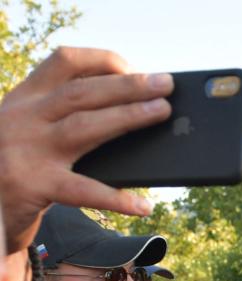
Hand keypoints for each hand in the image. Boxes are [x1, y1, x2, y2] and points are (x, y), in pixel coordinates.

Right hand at [0, 47, 173, 253]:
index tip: (131, 67)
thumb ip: (67, 117)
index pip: (63, 62)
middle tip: (166, 84)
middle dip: (128, 86)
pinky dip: (116, 198)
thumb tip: (133, 110)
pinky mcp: (33, 186)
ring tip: (162, 112)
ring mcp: (27, 150)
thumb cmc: (19, 165)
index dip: (100, 60)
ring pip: (84, 127)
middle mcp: (23, 117)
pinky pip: (82, 190)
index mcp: (25, 98)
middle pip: (82, 93)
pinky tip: (143, 205)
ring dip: (128, 117)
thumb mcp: (32, 130)